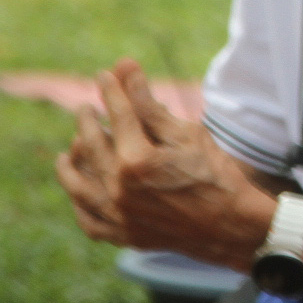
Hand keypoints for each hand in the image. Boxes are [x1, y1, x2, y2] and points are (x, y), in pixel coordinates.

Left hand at [54, 60, 275, 267]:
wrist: (232, 225)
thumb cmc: (214, 173)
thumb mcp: (187, 134)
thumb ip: (150, 104)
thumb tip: (126, 67)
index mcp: (137, 159)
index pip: (118, 114)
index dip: (111, 90)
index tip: (106, 75)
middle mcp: (119, 188)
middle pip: (91, 145)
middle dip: (87, 121)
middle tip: (87, 109)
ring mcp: (117, 215)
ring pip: (78, 184)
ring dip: (71, 162)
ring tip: (71, 148)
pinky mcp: (122, 235)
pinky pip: (88, 220)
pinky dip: (79, 204)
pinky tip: (80, 191)